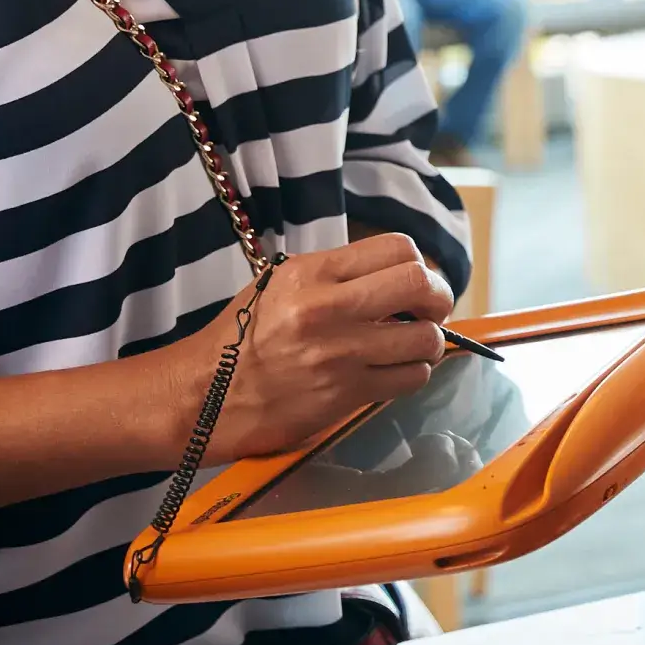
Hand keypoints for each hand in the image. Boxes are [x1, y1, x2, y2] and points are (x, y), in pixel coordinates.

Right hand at [164, 234, 451, 460]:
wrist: (207, 395)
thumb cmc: (242, 337)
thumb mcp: (279, 284)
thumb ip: (334, 275)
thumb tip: (392, 274)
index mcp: (312, 272)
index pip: (397, 249)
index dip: (419, 263)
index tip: (417, 280)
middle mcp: (328, 308)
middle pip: (419, 284)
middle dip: (437, 297)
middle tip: (430, 309)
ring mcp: (341, 353)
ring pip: (424, 338)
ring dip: (426, 341)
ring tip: (409, 344)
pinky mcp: (347, 394)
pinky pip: (409, 378)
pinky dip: (412, 373)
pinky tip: (394, 370)